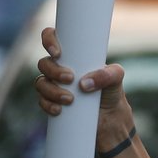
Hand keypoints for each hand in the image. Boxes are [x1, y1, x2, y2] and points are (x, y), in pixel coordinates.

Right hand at [35, 27, 131, 148]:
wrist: (110, 118)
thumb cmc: (112, 91)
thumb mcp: (116, 78)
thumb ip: (108, 74)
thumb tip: (84, 83)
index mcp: (73, 56)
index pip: (53, 38)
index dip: (49, 40)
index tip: (58, 52)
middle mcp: (60, 68)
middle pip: (44, 63)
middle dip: (53, 70)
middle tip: (70, 78)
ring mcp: (54, 85)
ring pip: (40, 82)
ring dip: (51, 90)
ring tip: (70, 99)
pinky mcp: (51, 102)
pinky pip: (41, 101)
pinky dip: (48, 105)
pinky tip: (59, 110)